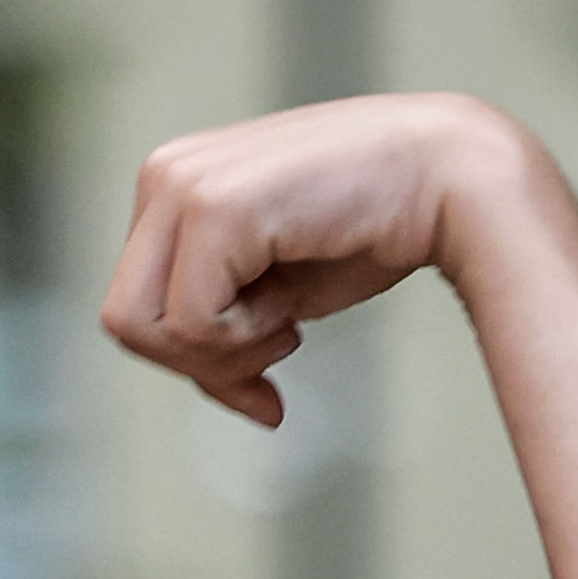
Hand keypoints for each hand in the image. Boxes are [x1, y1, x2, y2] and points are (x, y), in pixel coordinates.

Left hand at [99, 92, 538, 425]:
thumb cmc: (377, 228)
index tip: (266, 372)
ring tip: (289, 322)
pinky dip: (244, 340)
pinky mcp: (214, 207)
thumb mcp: (281, 289)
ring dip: (223, 353)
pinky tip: (294, 309)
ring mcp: (184, 186)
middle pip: (123, 322)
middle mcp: (164, 174)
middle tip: (280, 347)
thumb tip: (244, 404)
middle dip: (198, 363)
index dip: (193, 358)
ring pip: (144, 327)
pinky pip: (191, 323)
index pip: (135, 304)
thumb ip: (229, 329)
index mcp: (172, 184)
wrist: (454, 178)